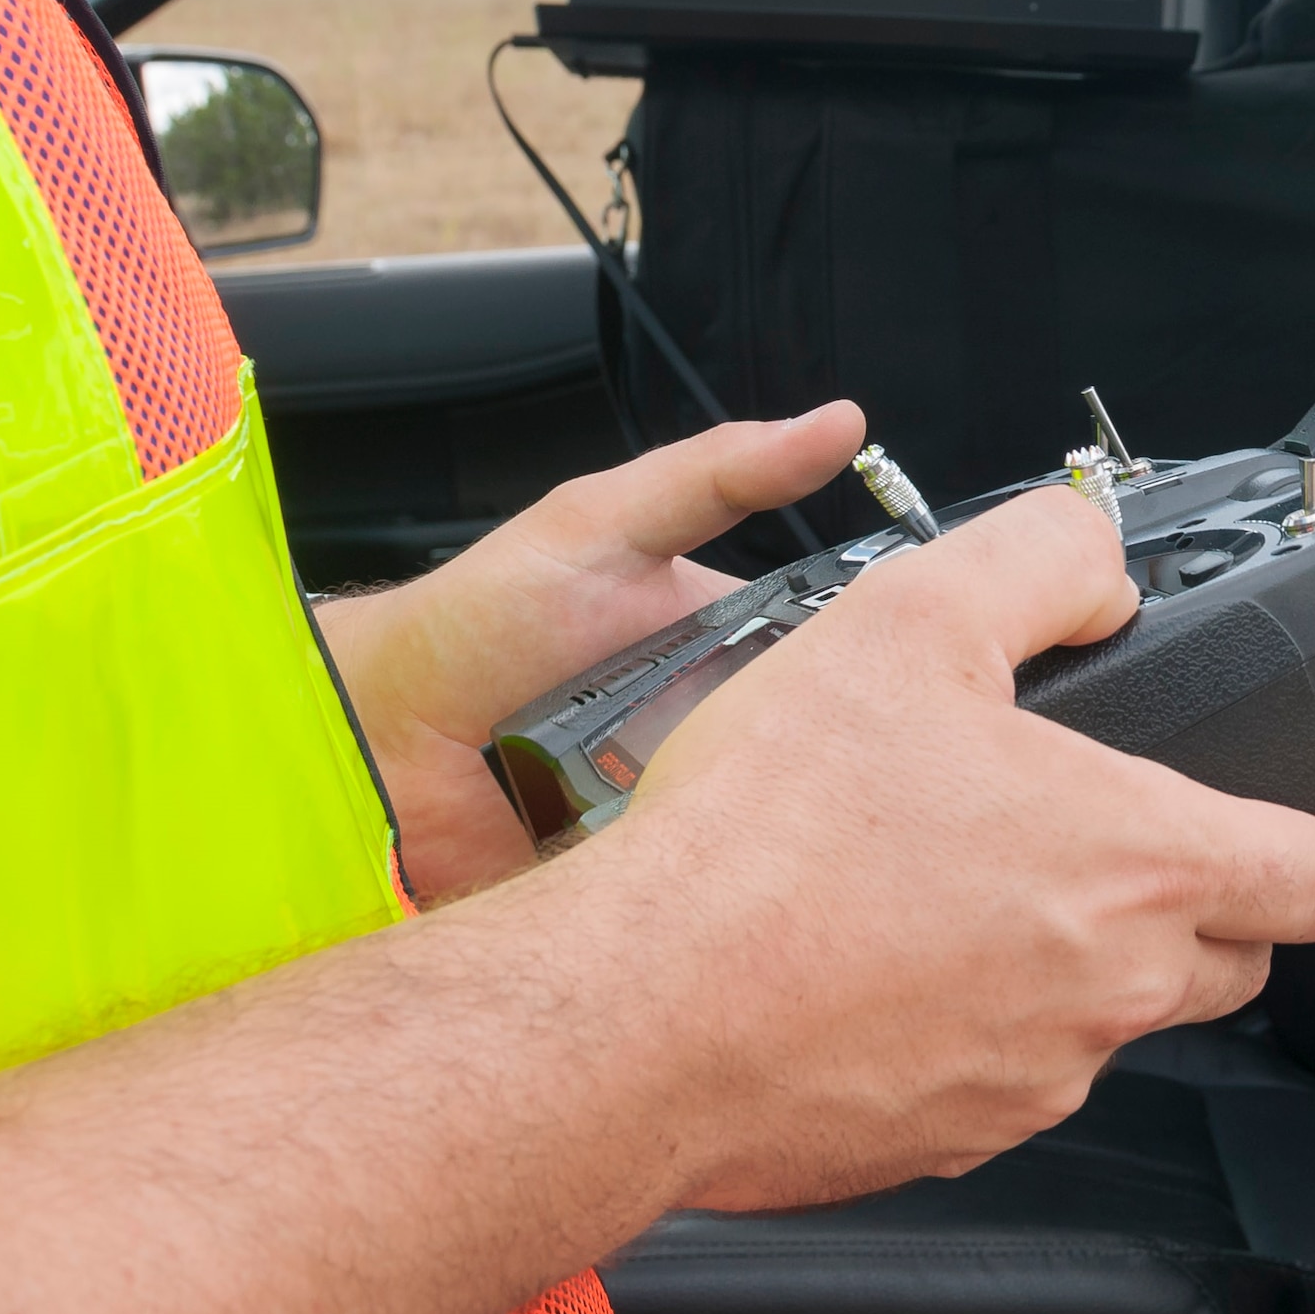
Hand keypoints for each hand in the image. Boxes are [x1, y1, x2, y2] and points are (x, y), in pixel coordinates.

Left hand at [315, 402, 866, 898]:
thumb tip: (837, 422)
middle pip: (824, 751)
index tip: (940, 668)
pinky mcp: (647, 882)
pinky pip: (711, 891)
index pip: (841, 655)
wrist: (375, 734)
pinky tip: (745, 884)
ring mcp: (687, 809)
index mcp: (730, 641)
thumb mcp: (603, 523)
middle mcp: (720, 729)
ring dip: (795, 832)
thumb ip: (718, 474)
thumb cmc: (480, 619)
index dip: (888, 663)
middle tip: (892, 764)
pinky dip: (725, 888)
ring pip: (780, 830)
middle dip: (854, 761)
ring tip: (829, 830)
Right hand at [577, 484, 1314, 1210]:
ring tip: (952, 878)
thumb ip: (1038, 566)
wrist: (641, 1012)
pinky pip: (1006, 1073)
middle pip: (1230, 956)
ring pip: (1107, 1018)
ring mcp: (1028, 1081)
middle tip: (1112, 831)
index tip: (1312, 816)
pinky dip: (977, 1016)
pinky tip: (878, 955)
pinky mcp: (944, 1139)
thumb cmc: (767, 837)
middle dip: (1204, 895)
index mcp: (1130, 863)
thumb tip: (1097, 562)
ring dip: (1071, 952)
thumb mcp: (909, 619)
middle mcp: (1104, 992)